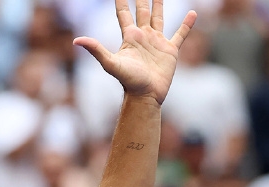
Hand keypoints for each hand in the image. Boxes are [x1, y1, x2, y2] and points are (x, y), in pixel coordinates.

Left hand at [74, 0, 196, 104]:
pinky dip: (187, 25)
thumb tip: (76, 41)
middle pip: (141, 11)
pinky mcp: (170, 50)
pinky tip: (192, 13)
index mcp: (130, 37)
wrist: (145, 96)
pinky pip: (180, 34)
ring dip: (159, 5)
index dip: (121, 1)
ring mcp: (157, 43)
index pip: (124, 14)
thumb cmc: (129, 82)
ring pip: (159, 18)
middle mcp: (143, 37)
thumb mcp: (111, 64)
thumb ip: (96, 50)